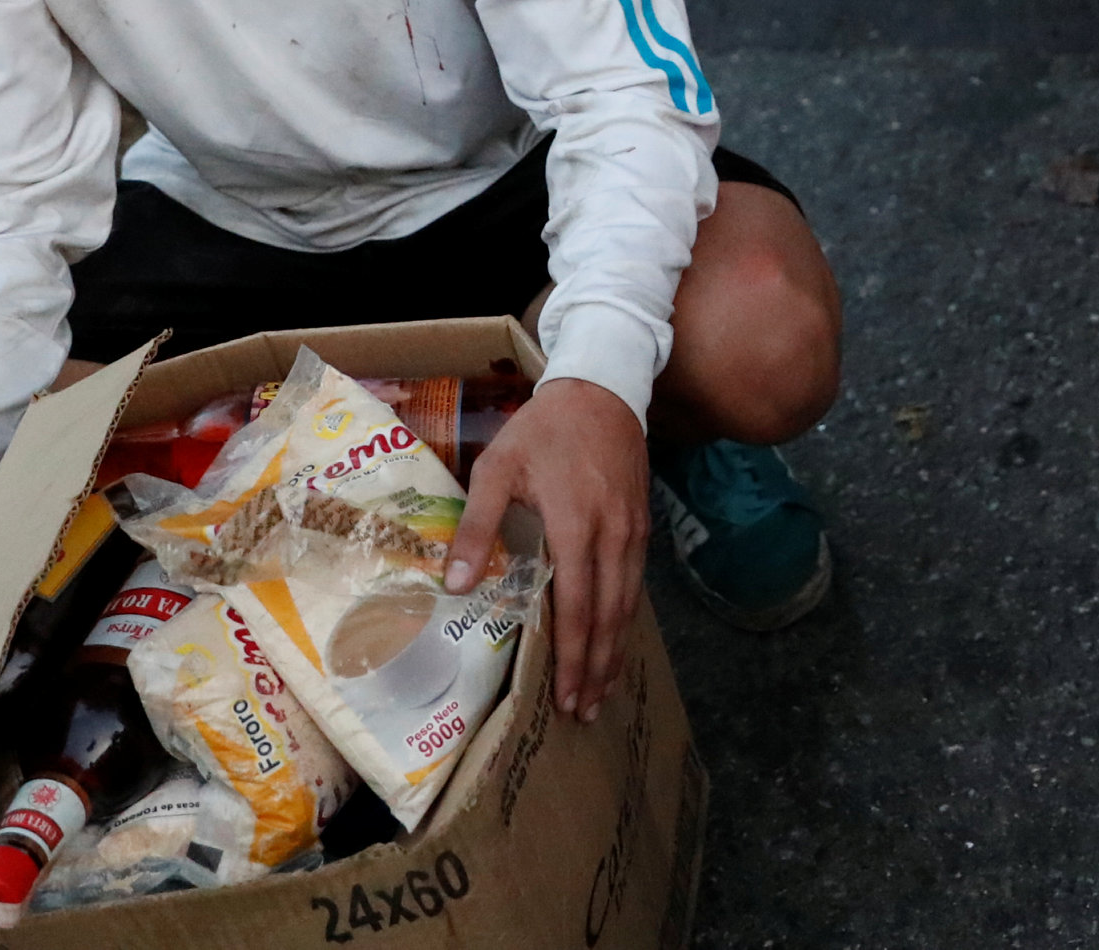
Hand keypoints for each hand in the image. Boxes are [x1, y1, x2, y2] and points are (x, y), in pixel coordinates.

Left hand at [446, 378, 648, 719]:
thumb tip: (457, 585)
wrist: (602, 388)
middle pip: (608, 616)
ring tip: (601, 689)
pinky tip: (615, 637)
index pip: (576, 606)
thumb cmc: (542, 431)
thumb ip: (478, 527)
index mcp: (575, 526)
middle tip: (584, 710)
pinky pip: (635, 584)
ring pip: (627, 604)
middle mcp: (612, 537)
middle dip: (595, 667)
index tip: (563, 695)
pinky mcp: (641, 524)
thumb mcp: (498, 469)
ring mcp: (632, 532)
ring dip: (613, 650)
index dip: (570, 655)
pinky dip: (625, 619)